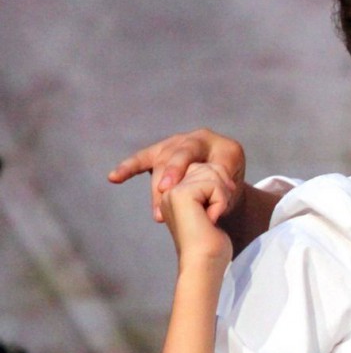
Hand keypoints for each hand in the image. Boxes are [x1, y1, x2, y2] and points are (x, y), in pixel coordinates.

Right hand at [108, 128, 245, 222]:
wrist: (224, 187)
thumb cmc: (230, 192)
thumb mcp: (235, 190)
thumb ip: (222, 193)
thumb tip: (212, 207)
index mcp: (223, 147)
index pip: (200, 154)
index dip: (181, 168)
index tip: (169, 187)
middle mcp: (199, 139)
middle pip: (177, 155)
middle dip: (167, 174)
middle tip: (163, 194)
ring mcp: (179, 143)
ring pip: (161, 161)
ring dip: (157, 188)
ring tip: (158, 213)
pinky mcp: (161, 152)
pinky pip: (143, 159)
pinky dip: (128, 168)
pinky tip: (113, 178)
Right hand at [159, 164, 235, 267]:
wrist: (205, 264)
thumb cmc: (211, 244)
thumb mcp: (212, 206)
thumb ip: (209, 185)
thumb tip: (216, 168)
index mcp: (173, 194)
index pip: (203, 168)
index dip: (219, 186)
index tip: (214, 210)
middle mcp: (168, 191)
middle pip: (207, 166)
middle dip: (221, 188)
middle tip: (214, 213)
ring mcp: (171, 191)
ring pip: (211, 172)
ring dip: (221, 196)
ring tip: (211, 216)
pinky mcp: (180, 194)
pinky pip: (213, 184)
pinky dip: (220, 201)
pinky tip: (211, 218)